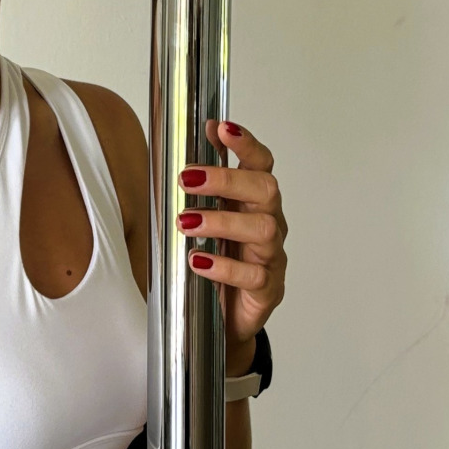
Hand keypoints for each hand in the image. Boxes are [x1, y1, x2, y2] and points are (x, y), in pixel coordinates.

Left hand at [178, 119, 286, 373]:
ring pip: (263, 229)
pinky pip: (254, 275)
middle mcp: (269, 223)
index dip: (246, 144)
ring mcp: (271, 257)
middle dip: (227, 179)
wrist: (226, 319)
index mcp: (254, 202)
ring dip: (221, 221)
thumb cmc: (218, 261)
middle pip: (265, 190)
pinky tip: (198, 262)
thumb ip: (198, 191)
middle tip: (187, 178)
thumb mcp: (205, 222)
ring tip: (185, 223)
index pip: (261, 164)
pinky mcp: (267, 289)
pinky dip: (224, 267)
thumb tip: (177, 149)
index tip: (221, 128)